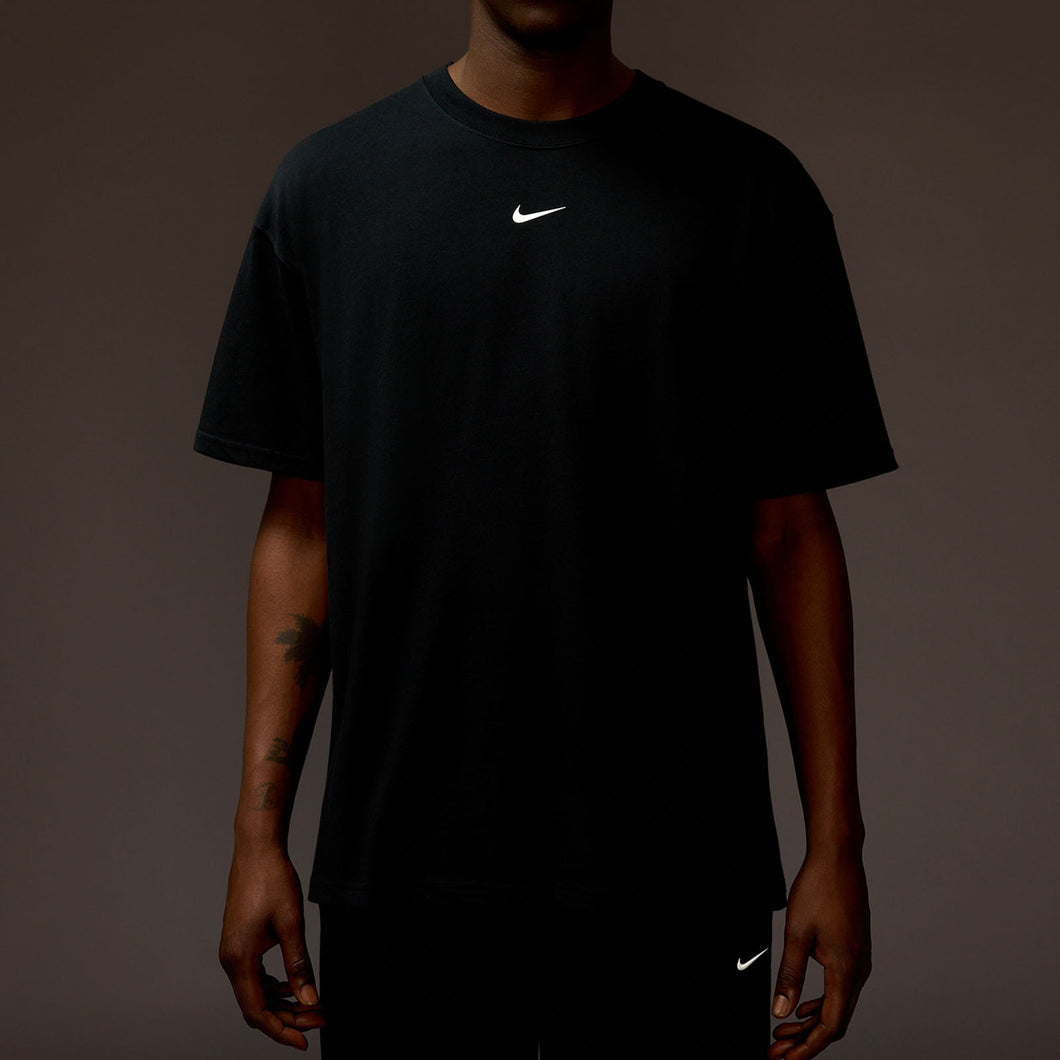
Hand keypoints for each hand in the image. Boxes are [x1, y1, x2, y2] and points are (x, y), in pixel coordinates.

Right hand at [218, 847, 326, 1049]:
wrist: (257, 850)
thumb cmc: (273, 880)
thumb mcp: (291, 924)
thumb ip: (299, 964)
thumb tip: (310, 999)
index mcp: (239, 960)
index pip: (257, 1011)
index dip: (281, 1030)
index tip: (305, 1041)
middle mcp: (231, 960)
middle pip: (256, 1005)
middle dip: (287, 1017)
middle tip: (319, 1020)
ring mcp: (233, 951)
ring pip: (256, 992)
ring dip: (282, 1002)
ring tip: (312, 1005)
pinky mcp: (240, 942)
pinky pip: (255, 976)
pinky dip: (274, 986)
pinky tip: (294, 984)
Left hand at [768, 849, 871, 1058]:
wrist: (838, 857)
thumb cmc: (818, 889)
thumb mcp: (796, 932)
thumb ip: (789, 974)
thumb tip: (780, 1012)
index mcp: (846, 969)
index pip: (830, 1025)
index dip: (808, 1047)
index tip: (786, 1059)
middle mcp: (858, 970)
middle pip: (835, 1021)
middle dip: (806, 1040)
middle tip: (778, 1051)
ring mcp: (859, 961)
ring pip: (838, 1006)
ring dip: (811, 1022)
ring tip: (784, 1033)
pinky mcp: (854, 951)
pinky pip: (840, 990)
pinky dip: (820, 1003)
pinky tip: (802, 1006)